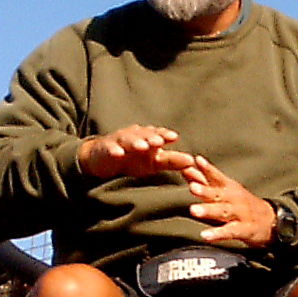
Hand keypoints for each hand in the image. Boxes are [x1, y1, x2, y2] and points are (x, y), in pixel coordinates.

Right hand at [79, 125, 196, 179]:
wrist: (104, 160)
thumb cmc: (133, 160)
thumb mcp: (154, 162)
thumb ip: (172, 161)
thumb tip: (192, 161)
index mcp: (147, 137)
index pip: (158, 134)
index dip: (165, 134)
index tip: (174, 137)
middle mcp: (135, 135)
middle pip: (143, 134)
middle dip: (151, 137)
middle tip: (159, 141)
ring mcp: (119, 141)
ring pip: (127, 139)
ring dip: (135, 142)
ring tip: (142, 146)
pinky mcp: (105, 148)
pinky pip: (110, 148)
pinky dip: (114, 150)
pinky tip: (118, 154)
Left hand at [183, 155, 276, 247]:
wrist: (270, 220)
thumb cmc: (242, 203)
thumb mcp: (226, 189)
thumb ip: (205, 180)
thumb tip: (186, 167)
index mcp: (228, 187)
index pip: (216, 176)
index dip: (206, 168)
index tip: (195, 161)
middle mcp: (234, 198)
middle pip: (218, 193)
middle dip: (205, 190)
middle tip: (192, 187)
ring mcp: (240, 214)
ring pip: (223, 211)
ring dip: (209, 210)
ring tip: (194, 210)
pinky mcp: (244, 230)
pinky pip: (230, 231)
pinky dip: (218, 234)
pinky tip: (206, 235)